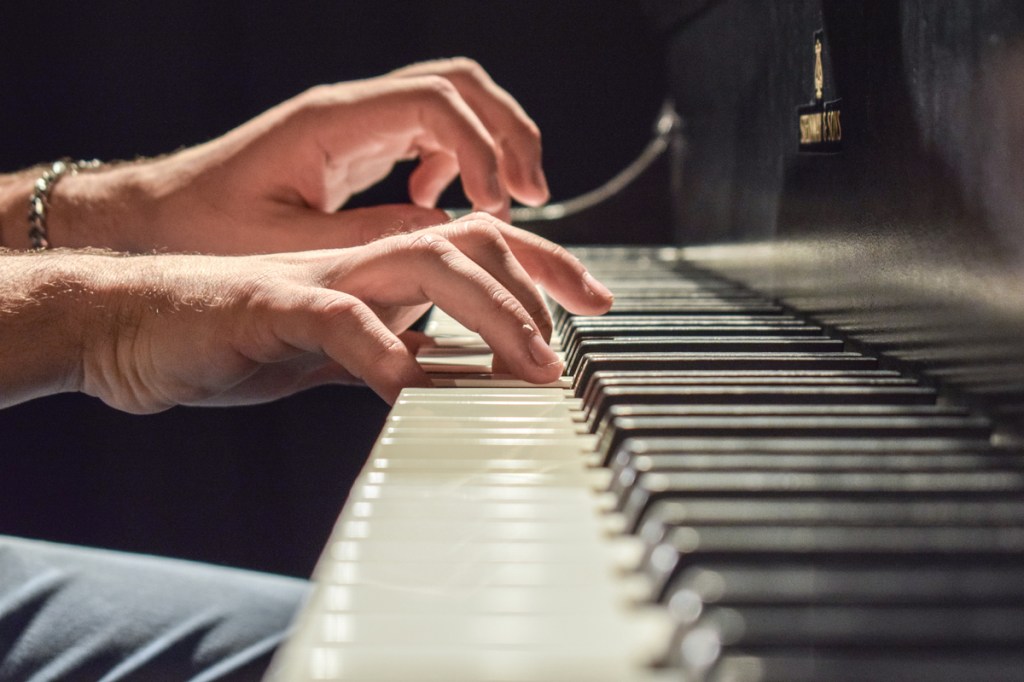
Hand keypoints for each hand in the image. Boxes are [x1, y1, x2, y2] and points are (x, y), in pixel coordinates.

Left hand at [42, 58, 548, 253]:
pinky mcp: (359, 144)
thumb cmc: (205, 231)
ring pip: (453, 103)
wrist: (160, 219)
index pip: (434, 103)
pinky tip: (446, 205)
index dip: (480, 149)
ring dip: (492, 146)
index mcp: (332, 122)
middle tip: (533, 194)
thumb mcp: (288, 246)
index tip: (498, 206)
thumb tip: (447, 236)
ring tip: (508, 203)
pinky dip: (458, 163)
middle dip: (507, 134)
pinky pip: (430, 133)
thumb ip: (372, 240)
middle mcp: (351, 110)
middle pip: (460, 84)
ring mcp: (358, 123)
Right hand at [56, 214, 610, 412]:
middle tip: (558, 365)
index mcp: (378, 271)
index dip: (543, 273)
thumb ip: (395, 359)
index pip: (478, 251)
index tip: (593, 307)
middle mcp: (359, 261)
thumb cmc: (234, 338)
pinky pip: (339, 317)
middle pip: (470, 245)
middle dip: (532, 297)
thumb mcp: (335, 355)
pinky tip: (412, 386)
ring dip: (487, 316)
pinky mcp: (268, 304)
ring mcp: (318, 276)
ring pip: (423, 263)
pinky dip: (385, 350)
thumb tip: (457, 382)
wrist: (132, 325)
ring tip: (521, 371)